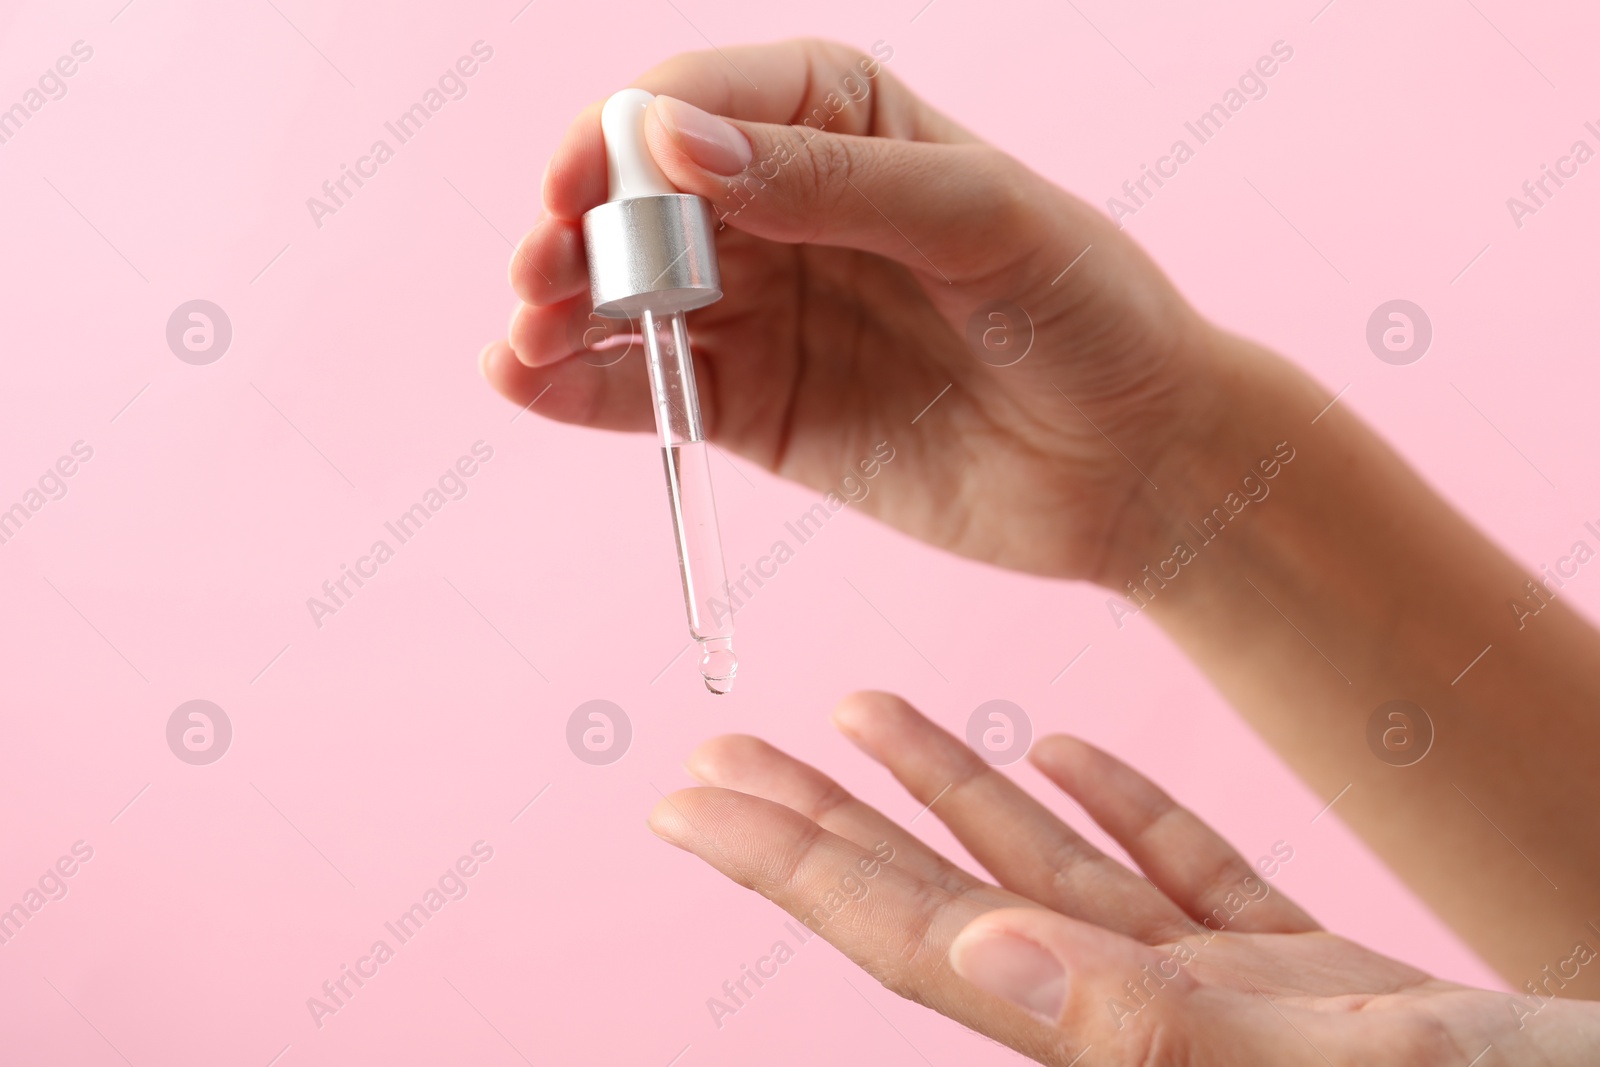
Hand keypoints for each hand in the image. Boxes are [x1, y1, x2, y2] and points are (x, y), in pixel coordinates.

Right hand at [481, 38, 1237, 581]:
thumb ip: (830, 181)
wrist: (1133, 465)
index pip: (700, 100)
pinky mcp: (754, 408)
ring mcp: (762, 312)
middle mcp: (783, 208)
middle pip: (639, 200)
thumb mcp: (977, 219)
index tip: (590, 184)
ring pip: (625, 294)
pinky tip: (526, 381)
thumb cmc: (1084, 313)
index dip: (628, 136)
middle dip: (577, 227)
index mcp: (839, 120)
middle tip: (545, 272)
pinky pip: (645, 389)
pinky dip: (577, 387)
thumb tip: (676, 143)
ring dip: (560, 304)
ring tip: (528, 332)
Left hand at [647, 693, 1598, 1065]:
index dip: (792, 869)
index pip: (920, 943)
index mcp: (1130, 1044)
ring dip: (951, 789)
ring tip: (858, 709)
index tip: (689, 803)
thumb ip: (1154, 1026)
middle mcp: (1150, 1020)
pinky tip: (1054, 751)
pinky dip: (1113, 812)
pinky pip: (1177, 880)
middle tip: (717, 750)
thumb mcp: (1355, 1063)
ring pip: (1053, 875)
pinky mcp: (1302, 975)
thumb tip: (977, 954)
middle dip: (826, 822)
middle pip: (949, 902)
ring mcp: (1226, 995)